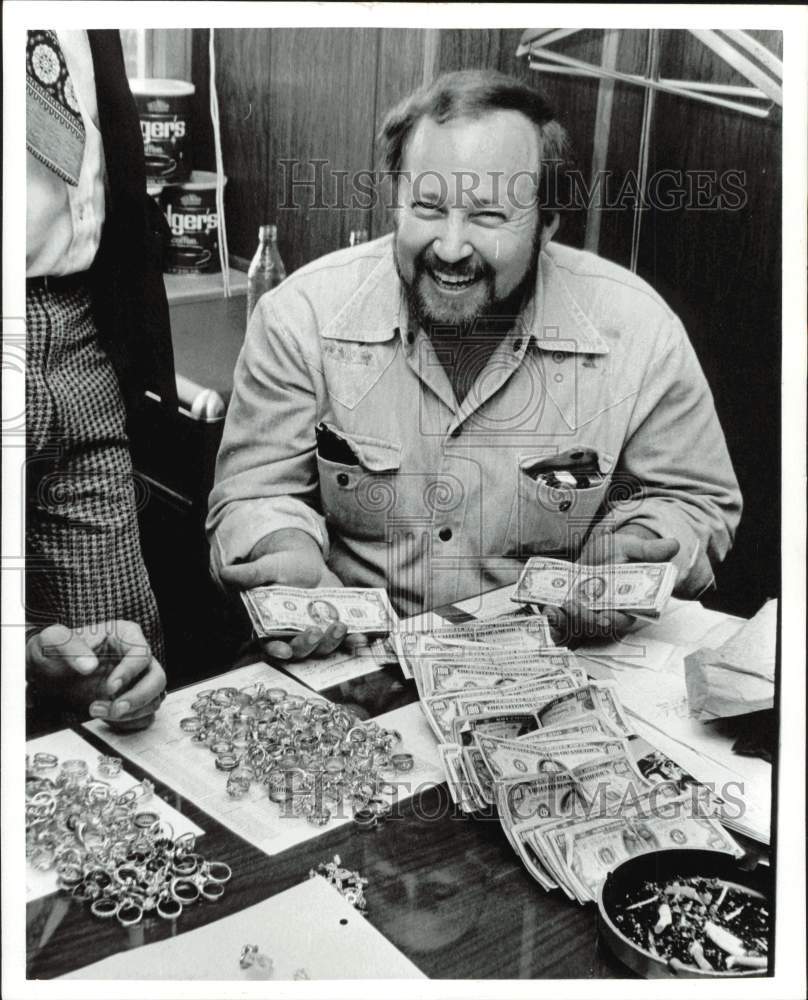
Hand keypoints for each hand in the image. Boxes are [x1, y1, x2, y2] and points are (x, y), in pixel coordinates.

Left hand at [26, 621, 166, 730]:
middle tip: (116, 708)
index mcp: (126, 635)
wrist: (47, 670)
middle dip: (138, 697)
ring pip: (153, 699)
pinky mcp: (130, 699)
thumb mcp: (55, 639)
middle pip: (156, 679)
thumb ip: (71, 646)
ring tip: (97, 711)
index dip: (129, 672)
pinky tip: (106, 718)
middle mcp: (136, 657)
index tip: (110, 687)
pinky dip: (129, 722)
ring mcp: (136, 680)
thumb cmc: (55, 650)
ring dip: (130, 712)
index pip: (142, 655)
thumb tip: (89, 665)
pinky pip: (143, 715)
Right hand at [219, 528, 360, 660]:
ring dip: (332, 642)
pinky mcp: (333, 625)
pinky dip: (354, 640)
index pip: (270, 645)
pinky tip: (363, 637)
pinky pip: (345, 638)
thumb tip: (227, 573)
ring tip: (339, 626)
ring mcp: (315, 631)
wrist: (301, 561)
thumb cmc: (278, 566)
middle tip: (314, 632)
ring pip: (323, 647)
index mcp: (270, 626)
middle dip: (307, 645)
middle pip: (300, 650)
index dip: (277, 650)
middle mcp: (292, 635)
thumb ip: (248, 574)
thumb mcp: (264, 567)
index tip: (284, 650)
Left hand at [545, 526, 679, 644]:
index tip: (604, 616)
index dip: (612, 621)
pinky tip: (544, 610)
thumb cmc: (622, 552)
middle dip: (583, 621)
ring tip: (553, 610)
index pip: (622, 620)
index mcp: (628, 606)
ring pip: (575, 627)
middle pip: (595, 627)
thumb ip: (650, 550)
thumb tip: (674, 545)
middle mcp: (607, 614)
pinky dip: (552, 620)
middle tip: (572, 607)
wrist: (603, 553)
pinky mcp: (570, 610)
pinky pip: (560, 622)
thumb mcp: (634, 547)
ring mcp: (587, 614)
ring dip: (563, 622)